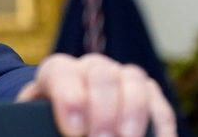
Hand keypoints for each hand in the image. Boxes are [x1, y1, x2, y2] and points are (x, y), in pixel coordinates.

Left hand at [16, 53, 175, 136]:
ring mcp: (123, 77)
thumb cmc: (49, 120)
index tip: (73, 130)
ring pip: (134, 82)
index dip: (69, 99)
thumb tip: (49, 130)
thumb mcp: (37, 118)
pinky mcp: (150, 95)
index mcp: (59, 71)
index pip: (62, 71)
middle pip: (101, 76)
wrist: (71, 116)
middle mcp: (92, 67)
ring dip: (133, 114)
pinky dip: (160, 127)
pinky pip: (160, 107)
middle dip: (103, 111)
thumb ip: (39, 121)